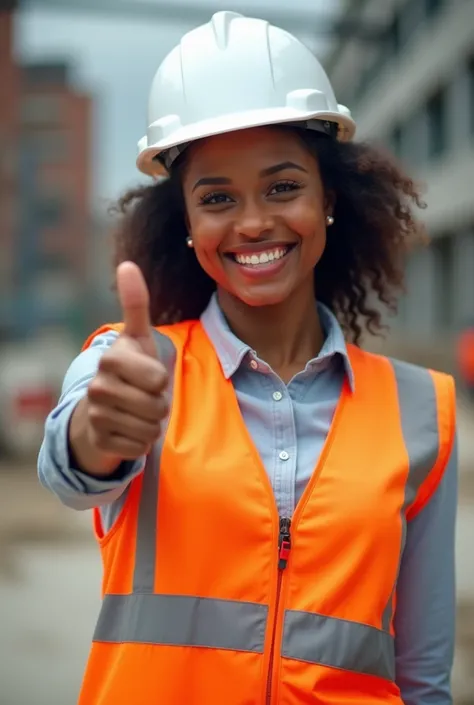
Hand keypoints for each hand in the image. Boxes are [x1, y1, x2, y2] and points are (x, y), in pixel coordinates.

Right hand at [69, 262, 168, 474]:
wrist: (102, 409)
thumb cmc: (129, 371)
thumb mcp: (137, 338)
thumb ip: (136, 303)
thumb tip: (128, 264)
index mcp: (111, 360)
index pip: (157, 379)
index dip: (160, 380)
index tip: (148, 375)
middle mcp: (97, 387)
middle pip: (156, 406)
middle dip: (159, 404)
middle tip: (145, 397)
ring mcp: (96, 416)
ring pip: (149, 428)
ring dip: (151, 423)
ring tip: (138, 412)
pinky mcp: (100, 441)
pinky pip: (139, 447)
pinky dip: (141, 441)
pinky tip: (129, 429)